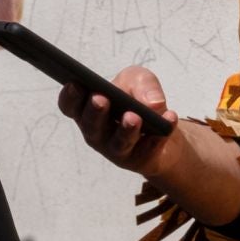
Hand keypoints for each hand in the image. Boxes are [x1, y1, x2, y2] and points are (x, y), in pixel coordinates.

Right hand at [58, 66, 179, 177]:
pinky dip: (161, 134)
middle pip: (91, 126)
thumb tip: (153, 104)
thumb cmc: (138, 99)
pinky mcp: (140, 160)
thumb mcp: (139, 81)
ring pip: (119, 143)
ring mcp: (117, 150)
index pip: (70, 106)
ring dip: (126, 130)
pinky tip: (169, 118)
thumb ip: (142, 84)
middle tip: (100, 99)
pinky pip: (150, 148)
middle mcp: (97, 133)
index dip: (70, 97)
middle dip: (95, 112)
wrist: (161, 127)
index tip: (75, 84)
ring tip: (134, 117)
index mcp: (88, 109)